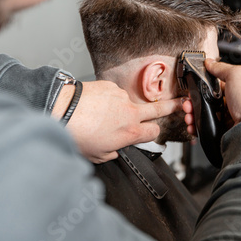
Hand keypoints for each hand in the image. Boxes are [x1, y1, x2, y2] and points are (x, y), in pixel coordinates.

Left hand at [54, 80, 182, 162]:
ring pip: (128, 103)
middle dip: (173, 106)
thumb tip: (114, 149)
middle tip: (181, 103)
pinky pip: (112, 94)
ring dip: (119, 108)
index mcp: (130, 133)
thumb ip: (112, 152)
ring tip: (99, 114)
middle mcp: (130, 113)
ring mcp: (121, 97)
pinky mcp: (109, 85)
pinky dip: (106, 99)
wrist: (59, 109)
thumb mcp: (96, 155)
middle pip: (159, 109)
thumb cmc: (76, 134)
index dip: (150, 134)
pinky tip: (93, 105)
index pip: (154, 132)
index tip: (147, 133)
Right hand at [183, 59, 240, 128]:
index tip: (194, 87)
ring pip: (206, 113)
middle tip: (188, 103)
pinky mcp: (225, 129)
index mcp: (240, 87)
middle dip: (194, 101)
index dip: (204, 85)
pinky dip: (197, 126)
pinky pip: (208, 126)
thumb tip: (210, 62)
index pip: (217, 83)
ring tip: (189, 115)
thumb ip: (222, 68)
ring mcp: (230, 117)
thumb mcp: (237, 75)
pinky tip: (193, 125)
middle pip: (209, 99)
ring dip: (193, 114)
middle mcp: (236, 102)